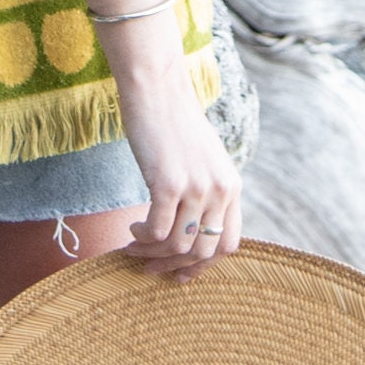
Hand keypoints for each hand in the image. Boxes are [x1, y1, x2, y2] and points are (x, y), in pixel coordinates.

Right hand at [97, 6, 241, 280]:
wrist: (157, 90)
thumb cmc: (172, 124)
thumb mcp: (203, 161)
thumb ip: (205, 192)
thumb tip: (189, 231)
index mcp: (231, 188)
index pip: (228, 245)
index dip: (204, 266)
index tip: (180, 273)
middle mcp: (220, 191)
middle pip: (203, 252)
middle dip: (173, 265)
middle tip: (148, 266)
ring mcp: (195, 188)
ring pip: (178, 245)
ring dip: (152, 253)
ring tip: (133, 245)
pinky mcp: (168, 183)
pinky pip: (158, 230)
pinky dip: (142, 238)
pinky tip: (132, 228)